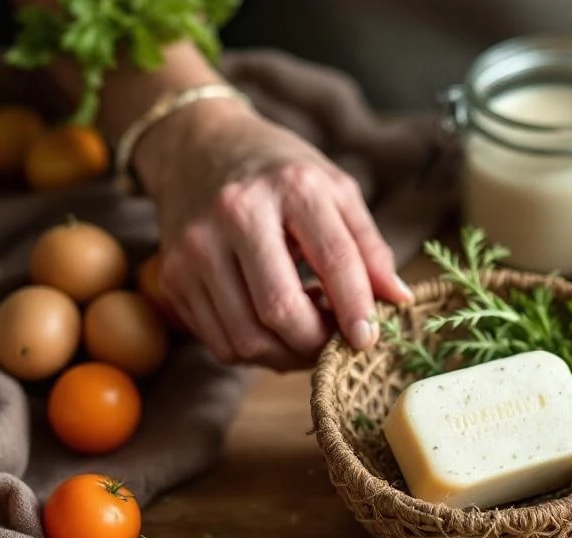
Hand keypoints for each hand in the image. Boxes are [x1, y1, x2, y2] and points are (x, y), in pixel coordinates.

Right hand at [133, 98, 412, 369]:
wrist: (199, 147)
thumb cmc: (280, 173)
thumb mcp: (335, 190)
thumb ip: (369, 247)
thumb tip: (399, 301)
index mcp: (290, 187)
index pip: (334, 261)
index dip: (356, 309)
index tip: (368, 339)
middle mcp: (236, 214)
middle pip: (281, 310)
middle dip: (316, 343)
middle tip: (334, 341)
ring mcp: (197, 248)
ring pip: (246, 338)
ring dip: (286, 355)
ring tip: (306, 334)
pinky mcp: (173, 276)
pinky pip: (219, 342)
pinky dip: (254, 351)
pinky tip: (271, 328)